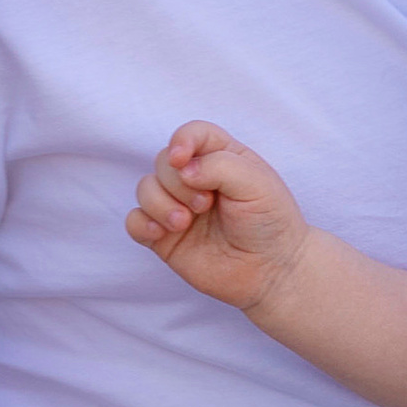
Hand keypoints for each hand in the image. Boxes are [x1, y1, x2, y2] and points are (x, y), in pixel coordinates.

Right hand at [126, 122, 310, 313]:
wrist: (272, 272)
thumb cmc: (271, 223)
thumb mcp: (257, 183)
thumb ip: (220, 166)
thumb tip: (183, 169)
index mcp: (221, 157)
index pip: (192, 134)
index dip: (181, 141)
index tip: (181, 159)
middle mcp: (196, 179)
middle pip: (162, 161)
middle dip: (177, 183)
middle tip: (204, 204)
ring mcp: (178, 207)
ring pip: (145, 188)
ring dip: (159, 204)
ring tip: (183, 223)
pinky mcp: (165, 237)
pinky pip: (134, 221)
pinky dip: (142, 224)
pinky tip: (161, 234)